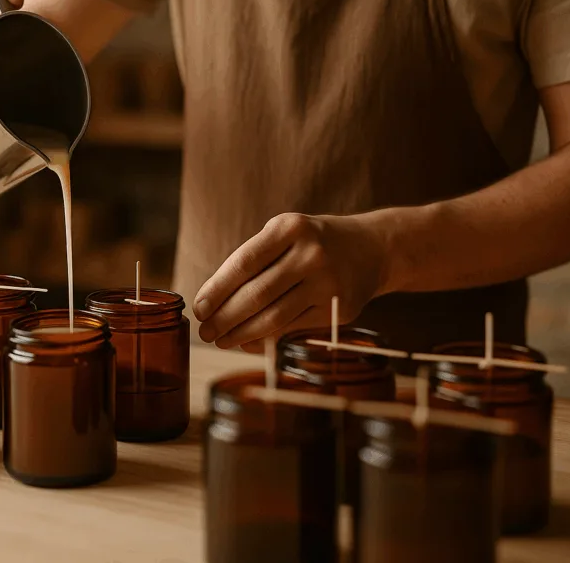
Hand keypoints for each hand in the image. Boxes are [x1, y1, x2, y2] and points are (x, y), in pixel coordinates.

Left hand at [192, 213, 387, 352]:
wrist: (370, 248)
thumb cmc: (312, 242)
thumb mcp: (285, 234)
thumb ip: (253, 261)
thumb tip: (213, 303)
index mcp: (290, 227)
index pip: (243, 263)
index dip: (217, 290)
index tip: (198, 308)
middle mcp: (312, 254)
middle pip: (257, 294)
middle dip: (225, 317)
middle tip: (205, 331)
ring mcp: (328, 283)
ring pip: (274, 317)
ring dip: (241, 334)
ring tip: (222, 340)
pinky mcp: (338, 309)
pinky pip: (292, 329)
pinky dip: (265, 339)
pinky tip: (247, 343)